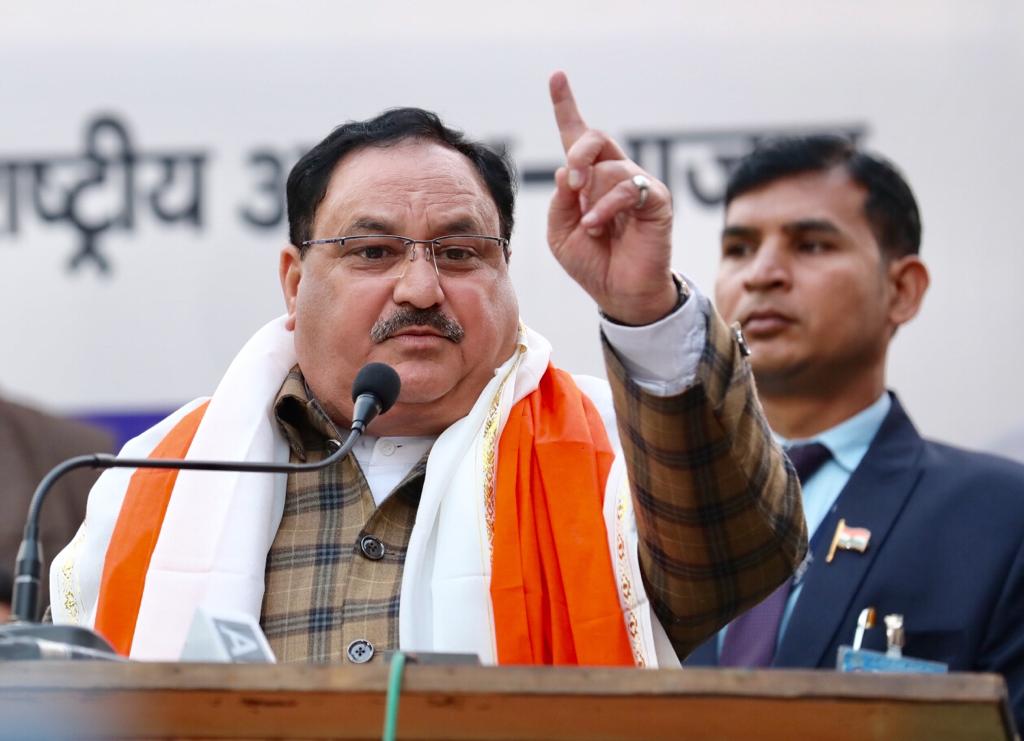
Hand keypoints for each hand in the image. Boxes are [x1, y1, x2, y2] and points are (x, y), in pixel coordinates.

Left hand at [546, 70, 676, 325]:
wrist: (619, 294)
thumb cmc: (592, 263)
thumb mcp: (560, 233)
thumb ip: (560, 201)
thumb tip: (569, 171)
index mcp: (588, 179)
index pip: (578, 136)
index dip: (566, 106)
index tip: (556, 77)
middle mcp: (613, 175)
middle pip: (593, 138)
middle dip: (577, 154)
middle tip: (571, 183)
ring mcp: (637, 185)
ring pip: (609, 166)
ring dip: (591, 196)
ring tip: (590, 227)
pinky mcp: (655, 200)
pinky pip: (628, 187)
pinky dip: (607, 207)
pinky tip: (600, 226)